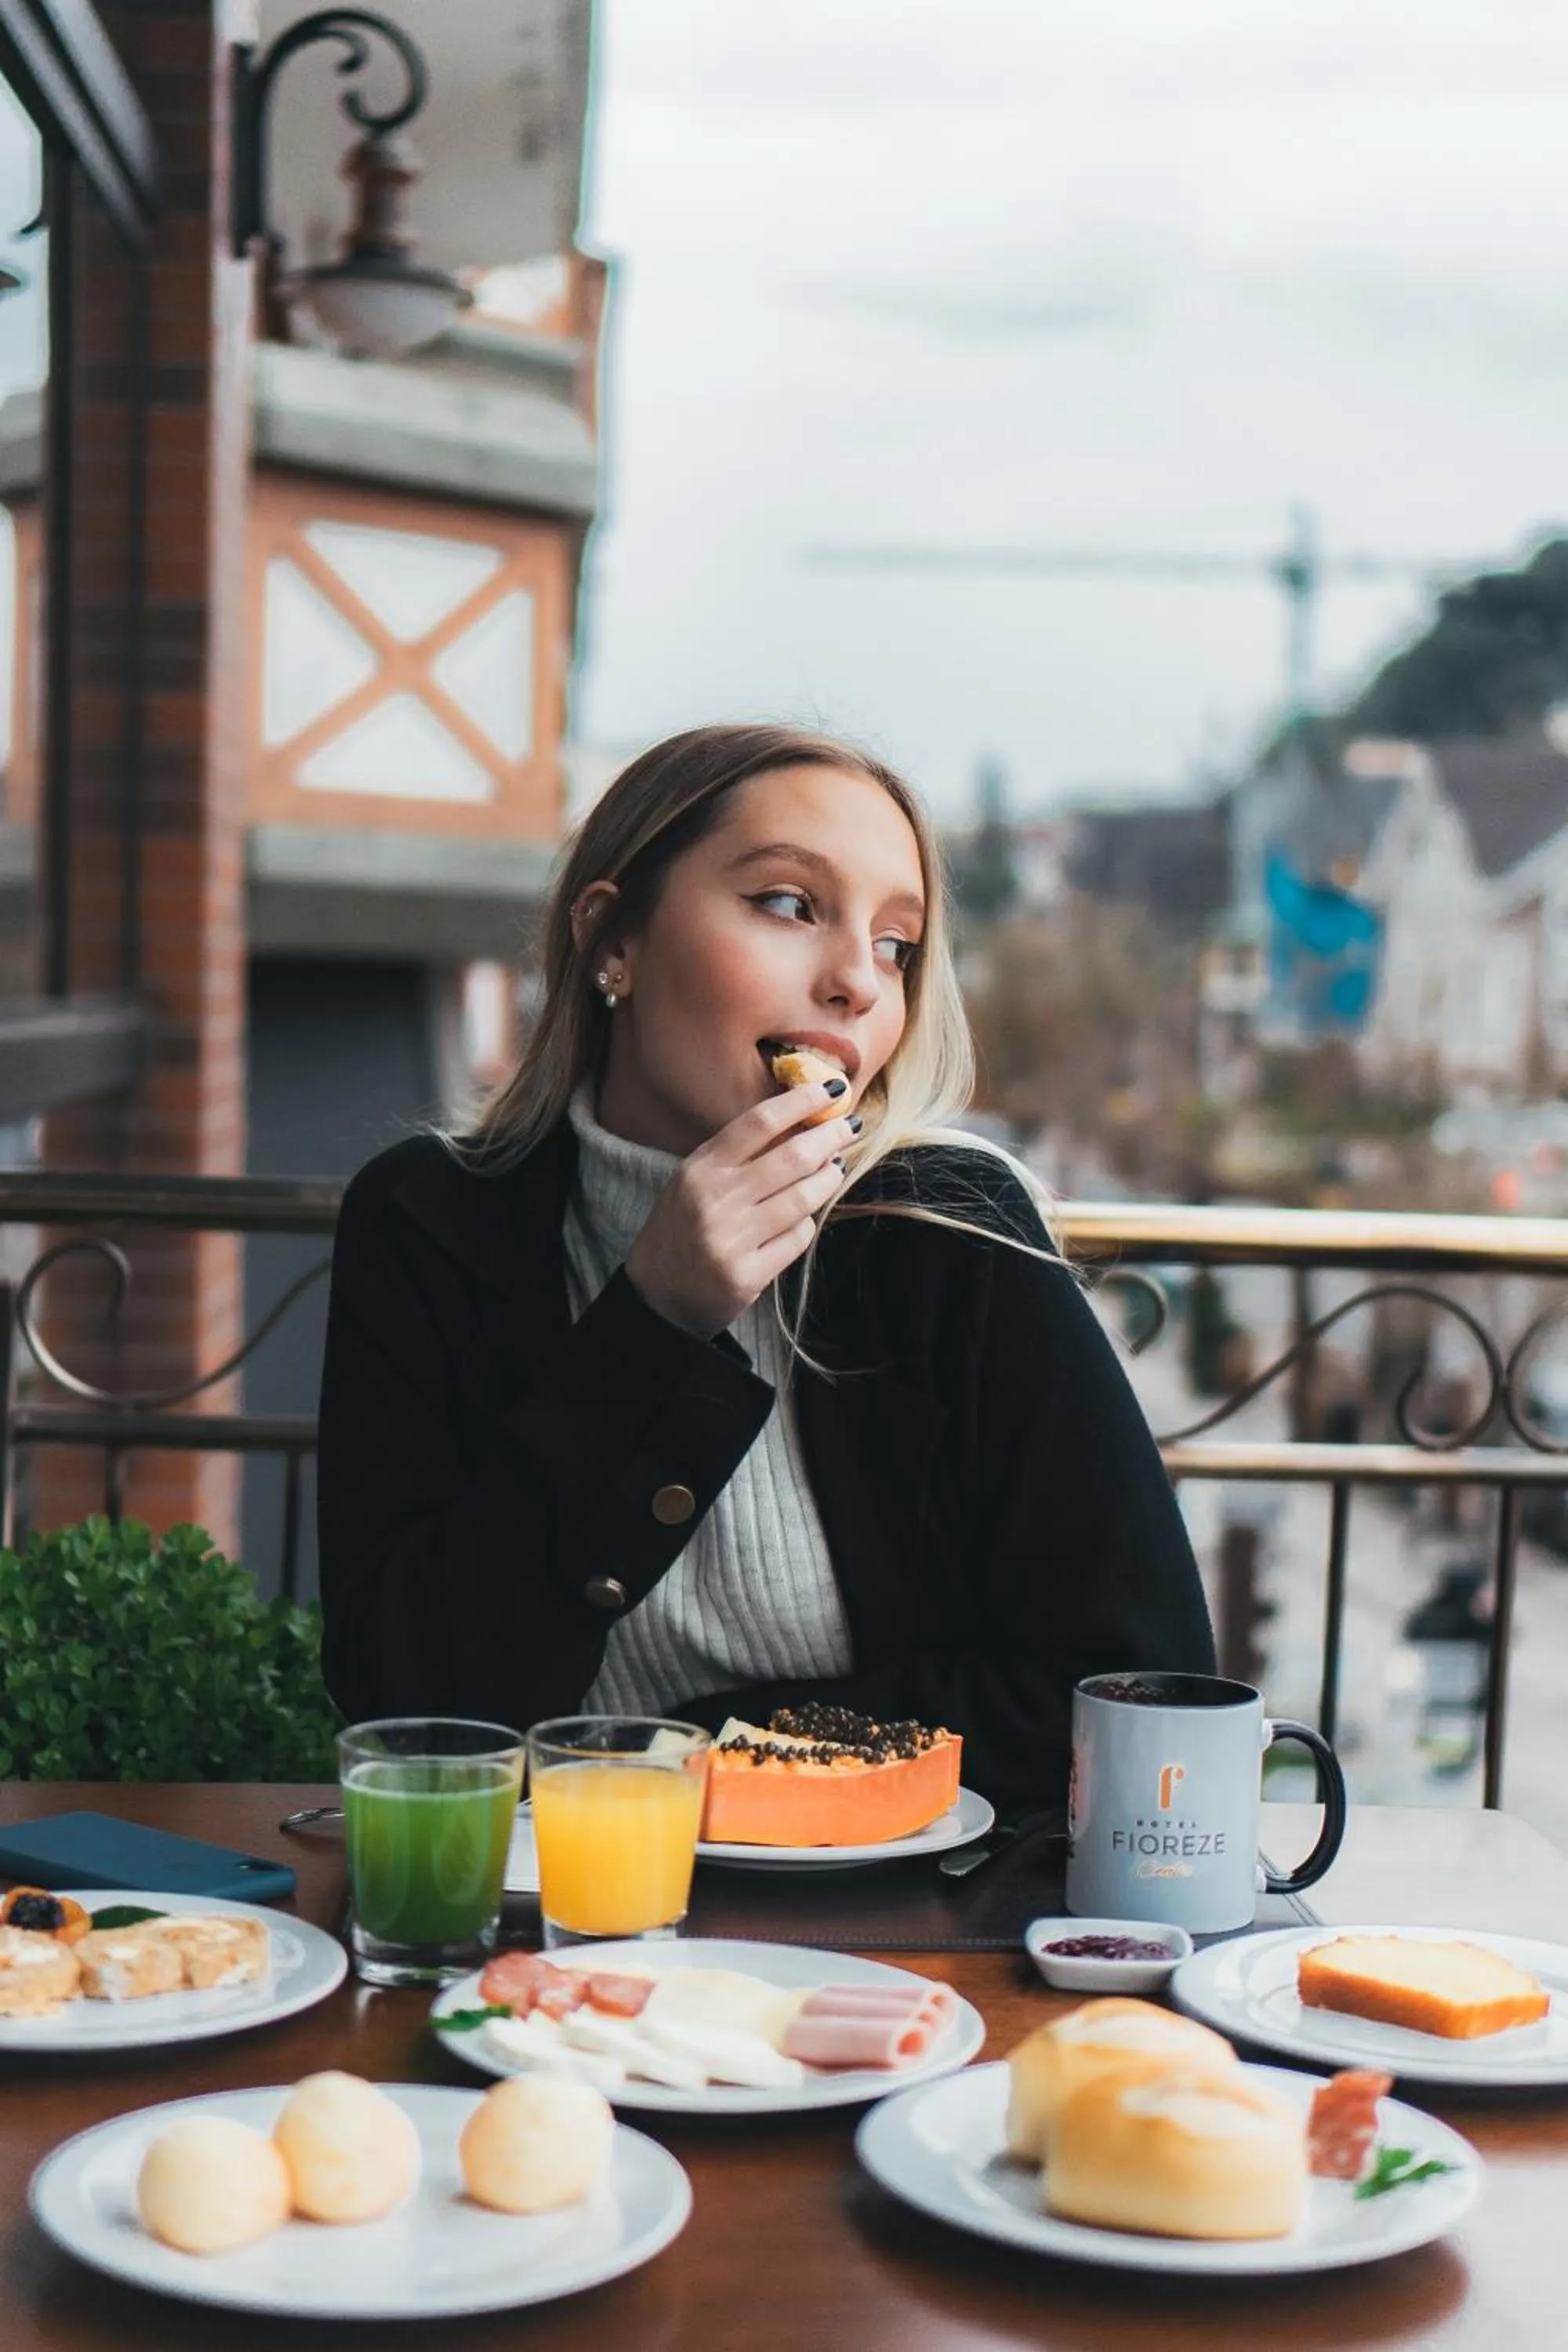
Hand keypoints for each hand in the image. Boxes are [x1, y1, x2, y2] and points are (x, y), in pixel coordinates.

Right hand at [624, 1082, 857, 1337]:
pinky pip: (797, 1239)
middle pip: (792, 1157)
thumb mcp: (694, 1180)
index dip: (802, 1102)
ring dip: (827, 1179)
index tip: (832, 1089)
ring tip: (833, 1169)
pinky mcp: (747, 1276)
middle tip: (849, 1126)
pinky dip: (806, 1225)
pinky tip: (803, 1218)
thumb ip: (738, 1156)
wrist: (656, 1294)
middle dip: (830, 1137)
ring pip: (803, 1199)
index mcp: (700, 1169)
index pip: (760, 1122)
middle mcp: (715, 1201)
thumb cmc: (681, 1228)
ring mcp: (731, 1240)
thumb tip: (802, 1125)